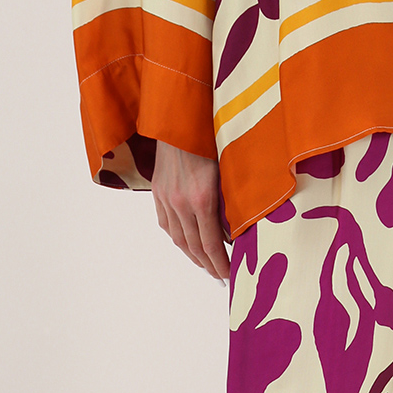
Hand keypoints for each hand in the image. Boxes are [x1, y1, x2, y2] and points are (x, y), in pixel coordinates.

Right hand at [151, 140, 230, 281]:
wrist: (181, 115)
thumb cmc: (211, 139)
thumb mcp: (229, 172)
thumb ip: (230, 203)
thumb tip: (235, 231)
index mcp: (201, 199)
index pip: (211, 245)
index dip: (220, 264)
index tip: (229, 276)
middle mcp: (180, 203)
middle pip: (194, 247)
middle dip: (208, 265)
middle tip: (220, 276)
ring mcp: (166, 198)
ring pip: (178, 238)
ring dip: (192, 255)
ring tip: (205, 264)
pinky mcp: (158, 191)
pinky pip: (166, 224)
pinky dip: (178, 238)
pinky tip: (187, 243)